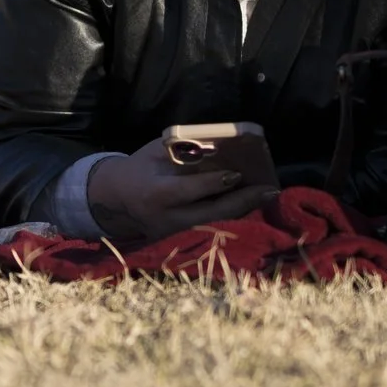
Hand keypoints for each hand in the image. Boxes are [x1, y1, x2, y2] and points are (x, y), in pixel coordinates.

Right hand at [86, 136, 278, 244]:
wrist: (116, 198)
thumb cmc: (140, 167)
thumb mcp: (155, 152)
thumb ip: (183, 150)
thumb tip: (220, 146)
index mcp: (155, 194)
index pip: (188, 191)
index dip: (213, 183)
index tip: (237, 174)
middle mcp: (165, 219)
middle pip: (211, 214)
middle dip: (242, 201)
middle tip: (269, 189)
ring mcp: (173, 234)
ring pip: (216, 224)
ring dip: (244, 210)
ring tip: (267, 194)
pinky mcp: (180, 241)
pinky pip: (212, 228)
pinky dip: (233, 216)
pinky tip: (251, 203)